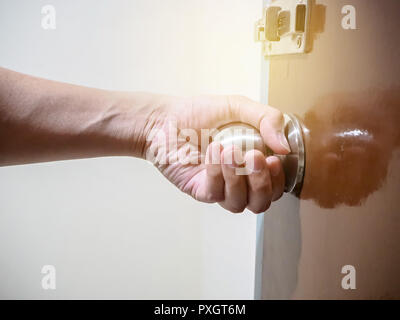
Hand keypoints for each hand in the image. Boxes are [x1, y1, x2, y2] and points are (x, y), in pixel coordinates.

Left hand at [142, 94, 289, 213]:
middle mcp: (238, 181)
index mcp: (252, 165)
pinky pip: (215, 194)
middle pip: (260, 203)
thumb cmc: (201, 113)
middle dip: (261, 182)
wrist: (166, 117)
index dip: (278, 179)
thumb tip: (285, 147)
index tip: (273, 159)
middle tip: (253, 156)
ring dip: (236, 177)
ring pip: (238, 203)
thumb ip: (267, 119)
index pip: (275, 186)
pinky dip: (216, 173)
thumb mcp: (239, 107)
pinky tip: (213, 152)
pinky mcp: (199, 189)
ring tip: (228, 150)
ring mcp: (218, 187)